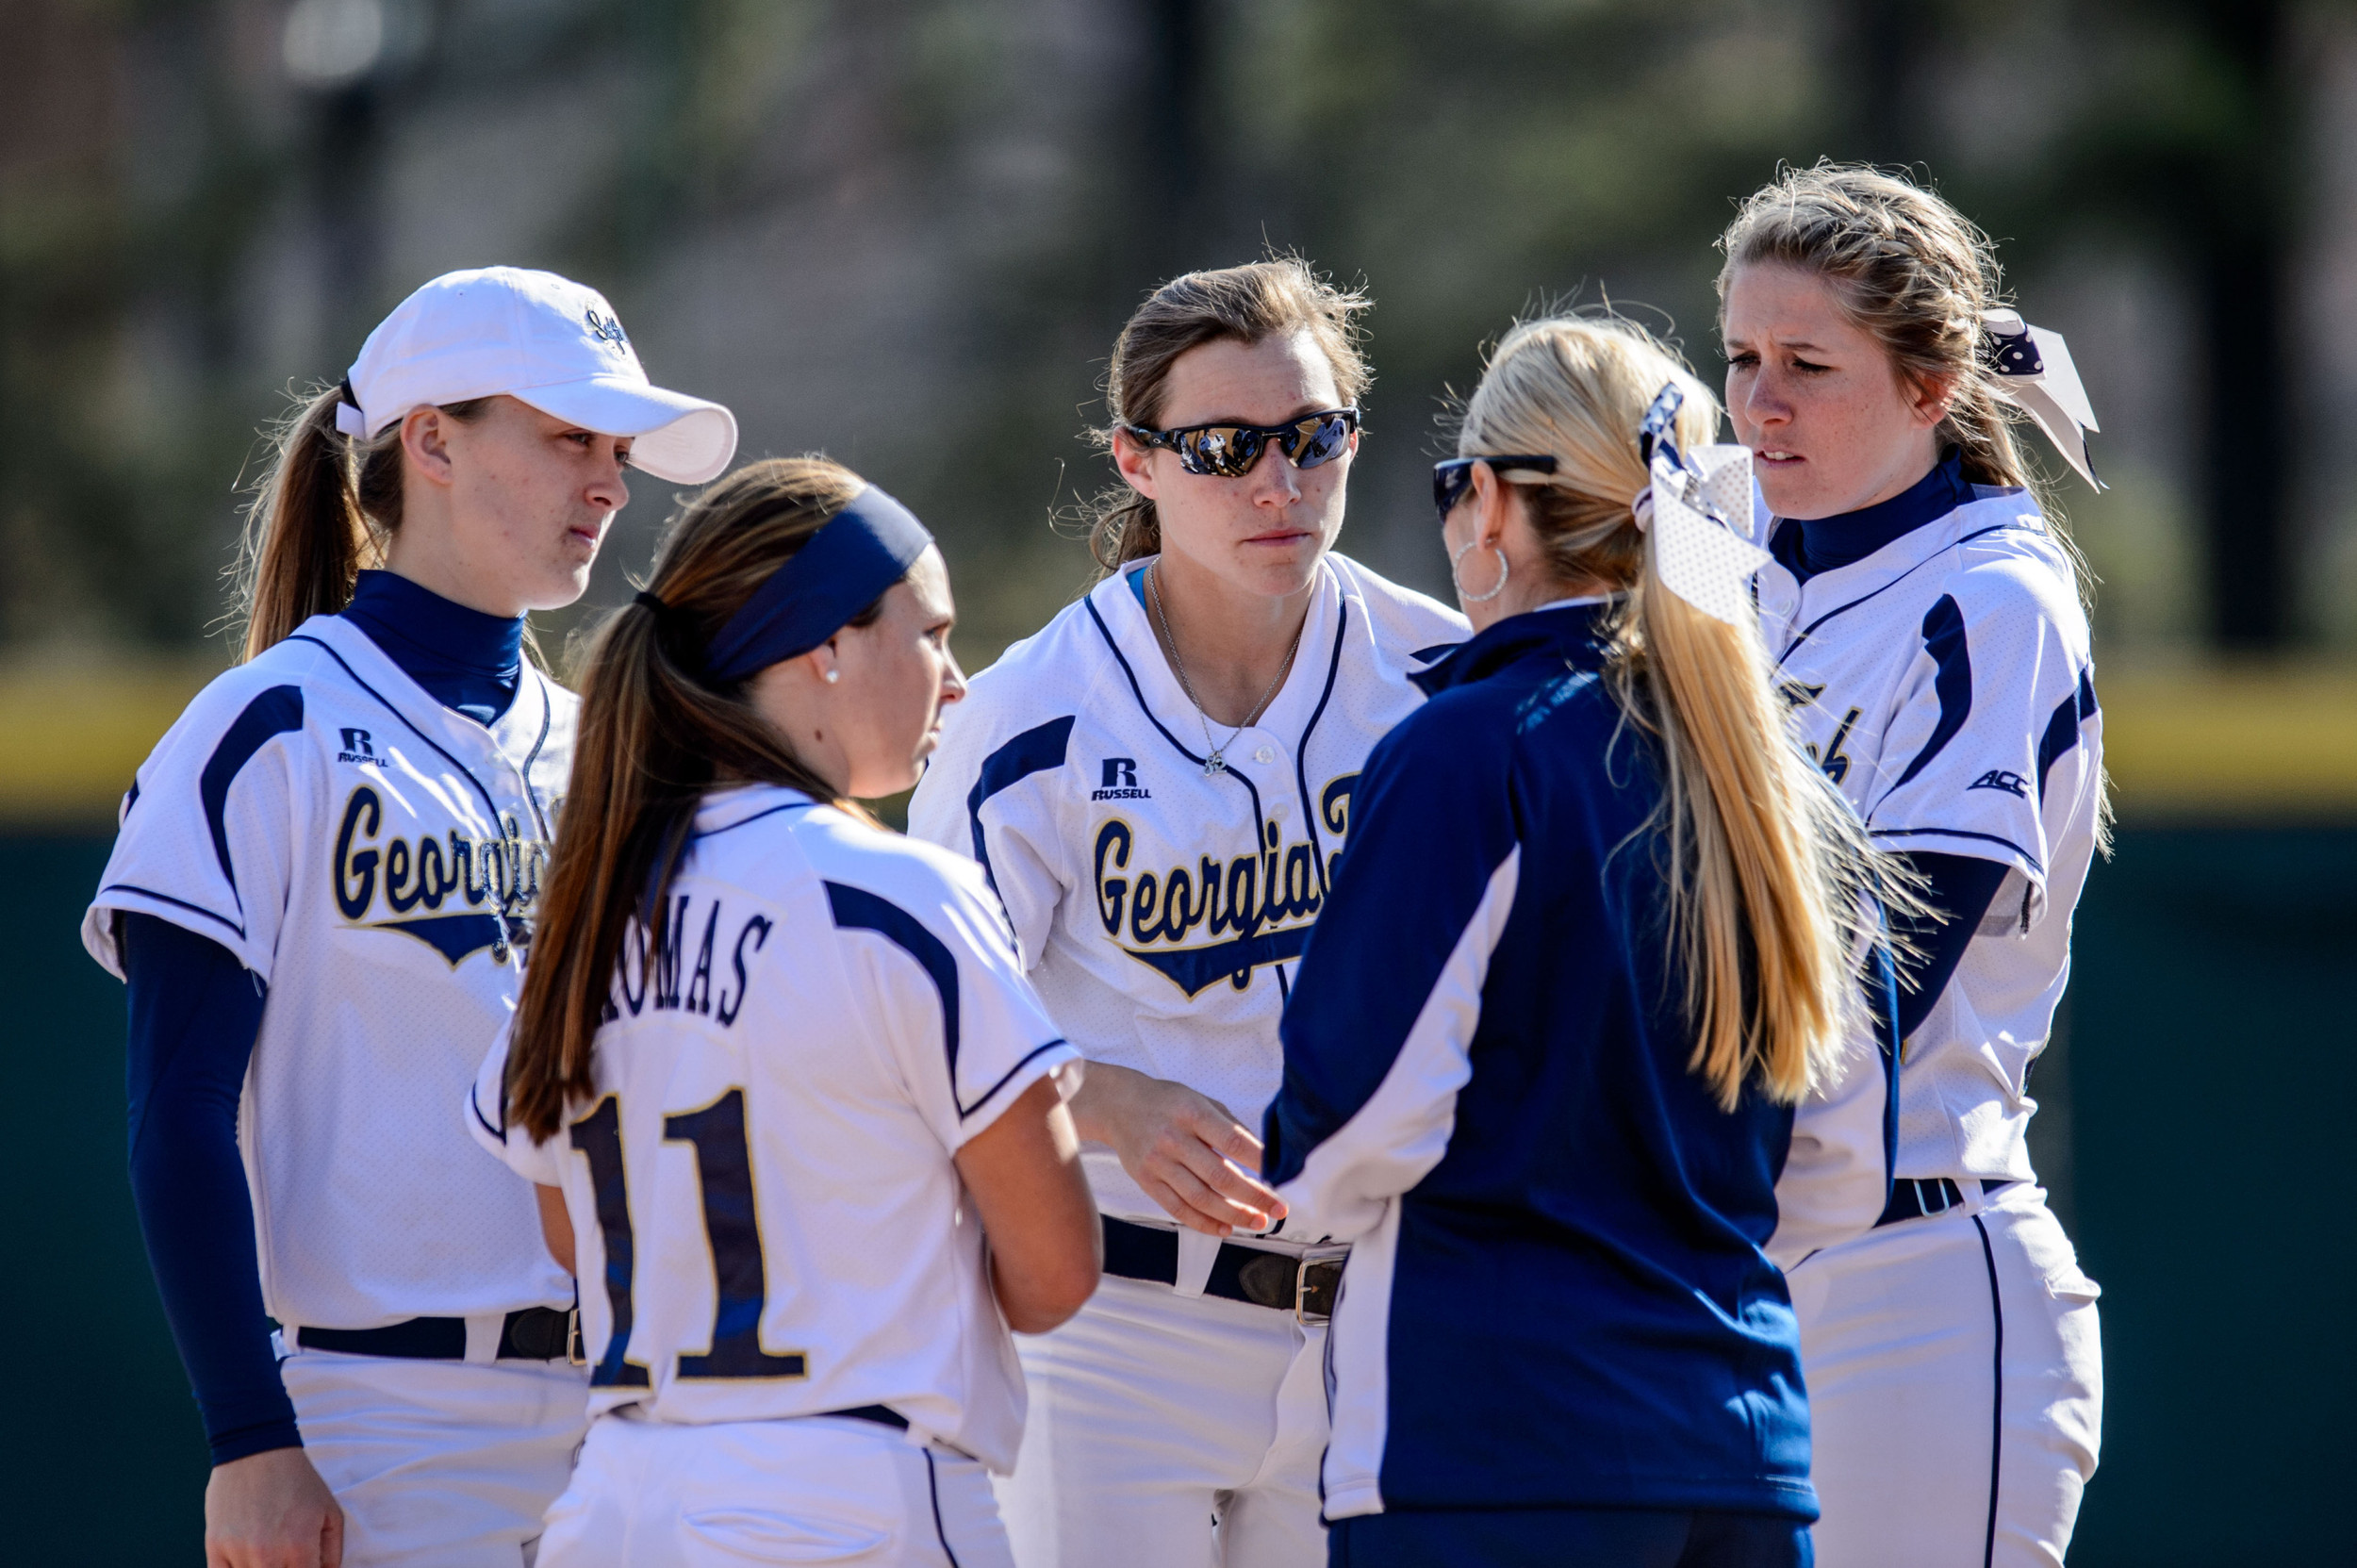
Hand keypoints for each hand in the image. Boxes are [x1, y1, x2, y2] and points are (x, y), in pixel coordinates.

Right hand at [206, 1447, 342, 1567]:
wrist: (257, 1450)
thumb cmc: (297, 1480)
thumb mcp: (330, 1511)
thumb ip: (332, 1551)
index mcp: (299, 1547)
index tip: (305, 1563)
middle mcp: (268, 1555)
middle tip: (287, 1557)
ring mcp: (238, 1553)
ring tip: (270, 1553)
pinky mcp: (215, 1547)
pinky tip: (246, 1560)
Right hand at [1069, 1063, 1287, 1236]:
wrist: (1118, 1105)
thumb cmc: (1168, 1102)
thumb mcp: (1201, 1101)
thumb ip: (1230, 1127)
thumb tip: (1264, 1157)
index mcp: (1191, 1113)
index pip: (1232, 1141)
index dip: (1260, 1162)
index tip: (1282, 1176)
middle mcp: (1173, 1138)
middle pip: (1219, 1176)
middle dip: (1254, 1196)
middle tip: (1278, 1208)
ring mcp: (1157, 1162)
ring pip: (1200, 1198)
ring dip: (1233, 1214)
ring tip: (1257, 1221)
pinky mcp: (1146, 1181)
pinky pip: (1177, 1209)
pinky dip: (1204, 1222)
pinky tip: (1225, 1227)